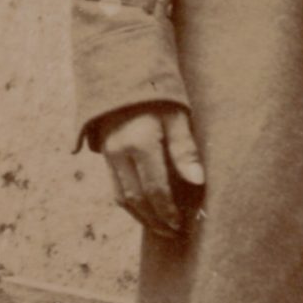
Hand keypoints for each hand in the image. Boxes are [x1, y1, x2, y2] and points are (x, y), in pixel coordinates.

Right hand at [95, 104, 204, 236]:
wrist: (122, 68)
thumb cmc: (157, 91)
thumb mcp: (176, 115)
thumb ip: (185, 149)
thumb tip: (198, 182)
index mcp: (139, 143)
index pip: (155, 190)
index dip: (168, 212)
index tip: (182, 225)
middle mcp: (119, 153)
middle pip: (136, 200)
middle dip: (155, 221)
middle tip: (173, 233)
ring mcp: (108, 154)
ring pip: (121, 197)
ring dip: (141, 217)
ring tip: (160, 227)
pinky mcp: (104, 152)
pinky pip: (115, 186)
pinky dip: (130, 202)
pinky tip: (144, 208)